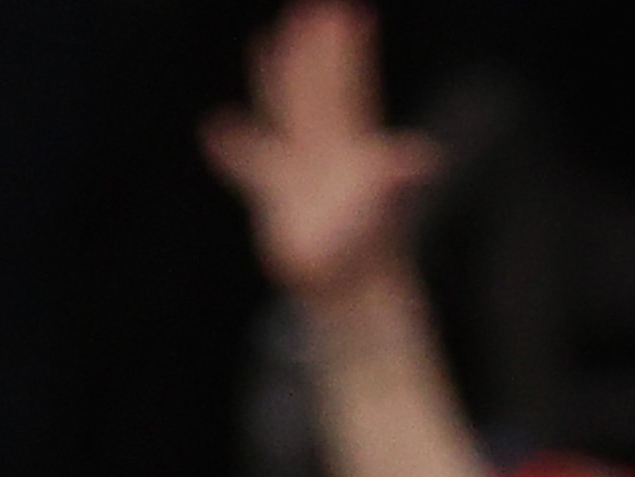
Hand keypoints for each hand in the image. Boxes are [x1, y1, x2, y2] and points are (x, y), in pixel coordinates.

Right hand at [203, 1, 439, 306]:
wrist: (345, 290)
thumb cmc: (360, 255)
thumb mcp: (378, 213)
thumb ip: (392, 182)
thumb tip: (420, 157)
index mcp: (346, 148)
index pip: (344, 89)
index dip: (344, 53)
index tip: (345, 16)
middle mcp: (324, 153)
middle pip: (315, 91)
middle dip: (312, 51)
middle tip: (310, 8)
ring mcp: (300, 173)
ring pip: (284, 115)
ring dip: (274, 80)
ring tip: (264, 41)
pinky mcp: (276, 199)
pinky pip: (251, 164)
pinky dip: (233, 146)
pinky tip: (214, 126)